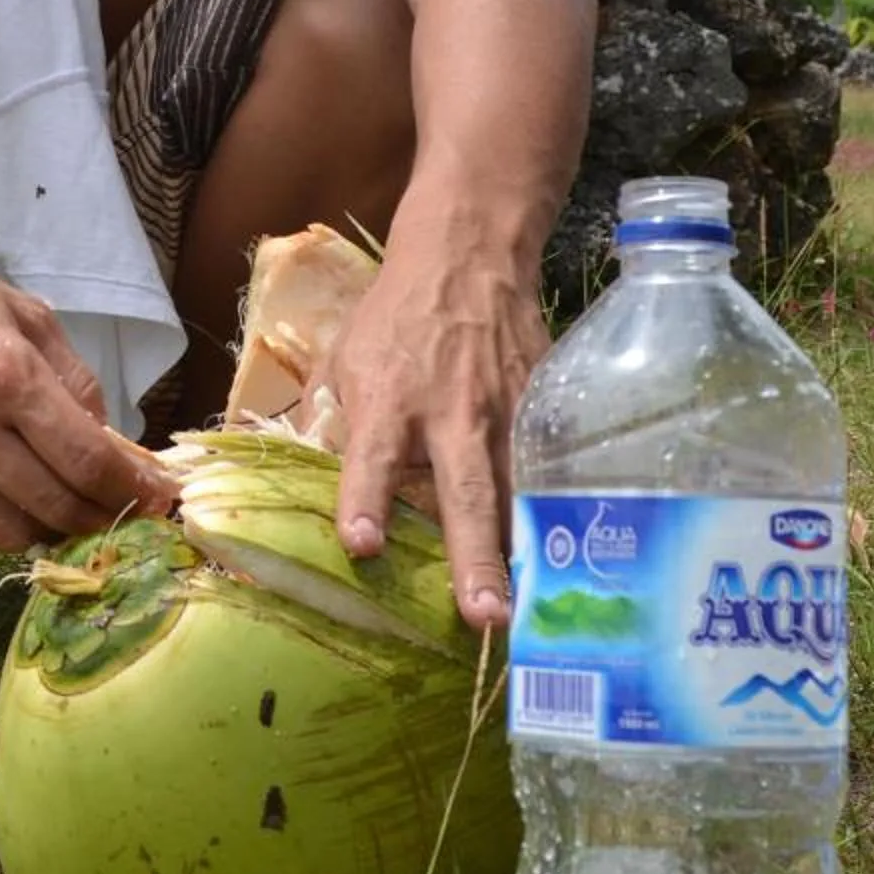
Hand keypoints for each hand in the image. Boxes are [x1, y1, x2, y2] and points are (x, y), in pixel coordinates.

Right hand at [0, 238, 177, 552]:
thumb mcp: (20, 312)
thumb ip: (71, 377)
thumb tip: (108, 436)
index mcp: (6, 377)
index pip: (88, 460)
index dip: (134, 488)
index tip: (162, 499)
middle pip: (57, 507)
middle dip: (105, 518)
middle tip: (130, 516)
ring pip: (13, 531)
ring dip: (55, 531)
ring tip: (76, 514)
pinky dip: (5, 517)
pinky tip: (21, 499)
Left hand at [311, 241, 548, 631]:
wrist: (468, 257)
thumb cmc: (394, 316)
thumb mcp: (344, 357)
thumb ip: (332, 422)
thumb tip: (308, 479)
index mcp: (388, 399)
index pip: (372, 457)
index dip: (366, 500)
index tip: (362, 544)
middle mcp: (450, 411)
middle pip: (463, 491)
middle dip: (474, 556)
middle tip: (483, 616)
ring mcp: (505, 412)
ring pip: (517, 492)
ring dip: (522, 553)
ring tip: (529, 612)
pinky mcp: (542, 407)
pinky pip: (548, 469)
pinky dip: (553, 513)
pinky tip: (565, 560)